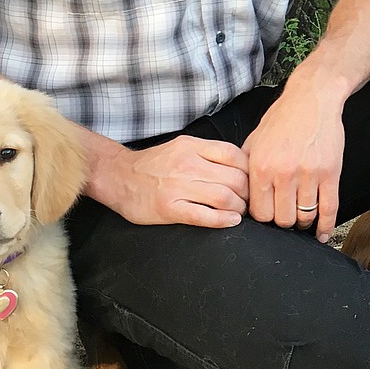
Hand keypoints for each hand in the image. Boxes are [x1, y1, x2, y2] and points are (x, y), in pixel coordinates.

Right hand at [99, 135, 248, 227]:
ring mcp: (178, 186)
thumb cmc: (154, 164)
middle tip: (247, 201)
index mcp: (192, 147)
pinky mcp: (169, 208)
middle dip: (247, 193)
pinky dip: (223, 220)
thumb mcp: (182, 147)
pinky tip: (230, 222)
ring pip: (224, 197)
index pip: (234, 155)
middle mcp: (187, 164)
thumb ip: (208, 153)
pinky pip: (204, 216)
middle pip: (234, 178)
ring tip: (239, 212)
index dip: (248, 170)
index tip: (250, 180)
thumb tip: (240, 164)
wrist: (118, 176)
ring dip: (238, 208)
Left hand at [243, 86, 344, 241]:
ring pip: (304, 217)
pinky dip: (326, 226)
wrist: (312, 98)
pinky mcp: (330, 173)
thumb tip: (239, 193)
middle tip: (285, 216)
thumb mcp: (254, 139)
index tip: (269, 215)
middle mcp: (283, 173)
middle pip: (282, 219)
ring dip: (303, 222)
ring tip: (302, 218)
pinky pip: (329, 209)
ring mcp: (309, 174)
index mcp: (261, 167)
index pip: (259, 213)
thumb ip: (245, 167)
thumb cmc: (283, 117)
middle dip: (283, 222)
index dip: (263, 218)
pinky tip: (322, 234)